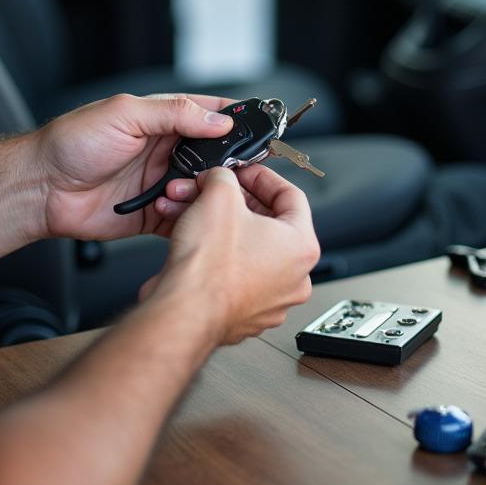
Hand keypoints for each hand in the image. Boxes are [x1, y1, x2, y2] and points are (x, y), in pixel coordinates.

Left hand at [31, 93, 235, 241]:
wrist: (41, 188)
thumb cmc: (72, 143)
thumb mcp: (124, 114)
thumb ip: (174, 113)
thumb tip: (217, 119)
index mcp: (162, 120)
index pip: (211, 113)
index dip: (237, 120)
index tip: (263, 129)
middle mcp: (166, 150)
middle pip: (216, 157)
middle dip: (229, 165)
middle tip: (236, 173)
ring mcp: (161, 183)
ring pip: (204, 191)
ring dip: (202, 194)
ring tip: (181, 192)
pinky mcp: (153, 215)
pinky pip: (184, 220)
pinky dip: (188, 220)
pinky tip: (176, 214)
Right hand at [143, 165, 319, 345]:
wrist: (184, 312)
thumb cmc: (210, 268)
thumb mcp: (218, 195)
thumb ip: (224, 176)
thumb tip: (220, 178)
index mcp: (301, 247)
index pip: (290, 195)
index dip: (260, 176)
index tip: (241, 171)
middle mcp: (292, 277)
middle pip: (264, 221)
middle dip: (228, 200)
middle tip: (209, 190)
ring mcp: (269, 299)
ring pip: (243, 246)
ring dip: (214, 223)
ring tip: (188, 211)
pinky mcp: (242, 312)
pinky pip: (230, 271)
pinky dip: (211, 252)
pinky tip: (188, 238)